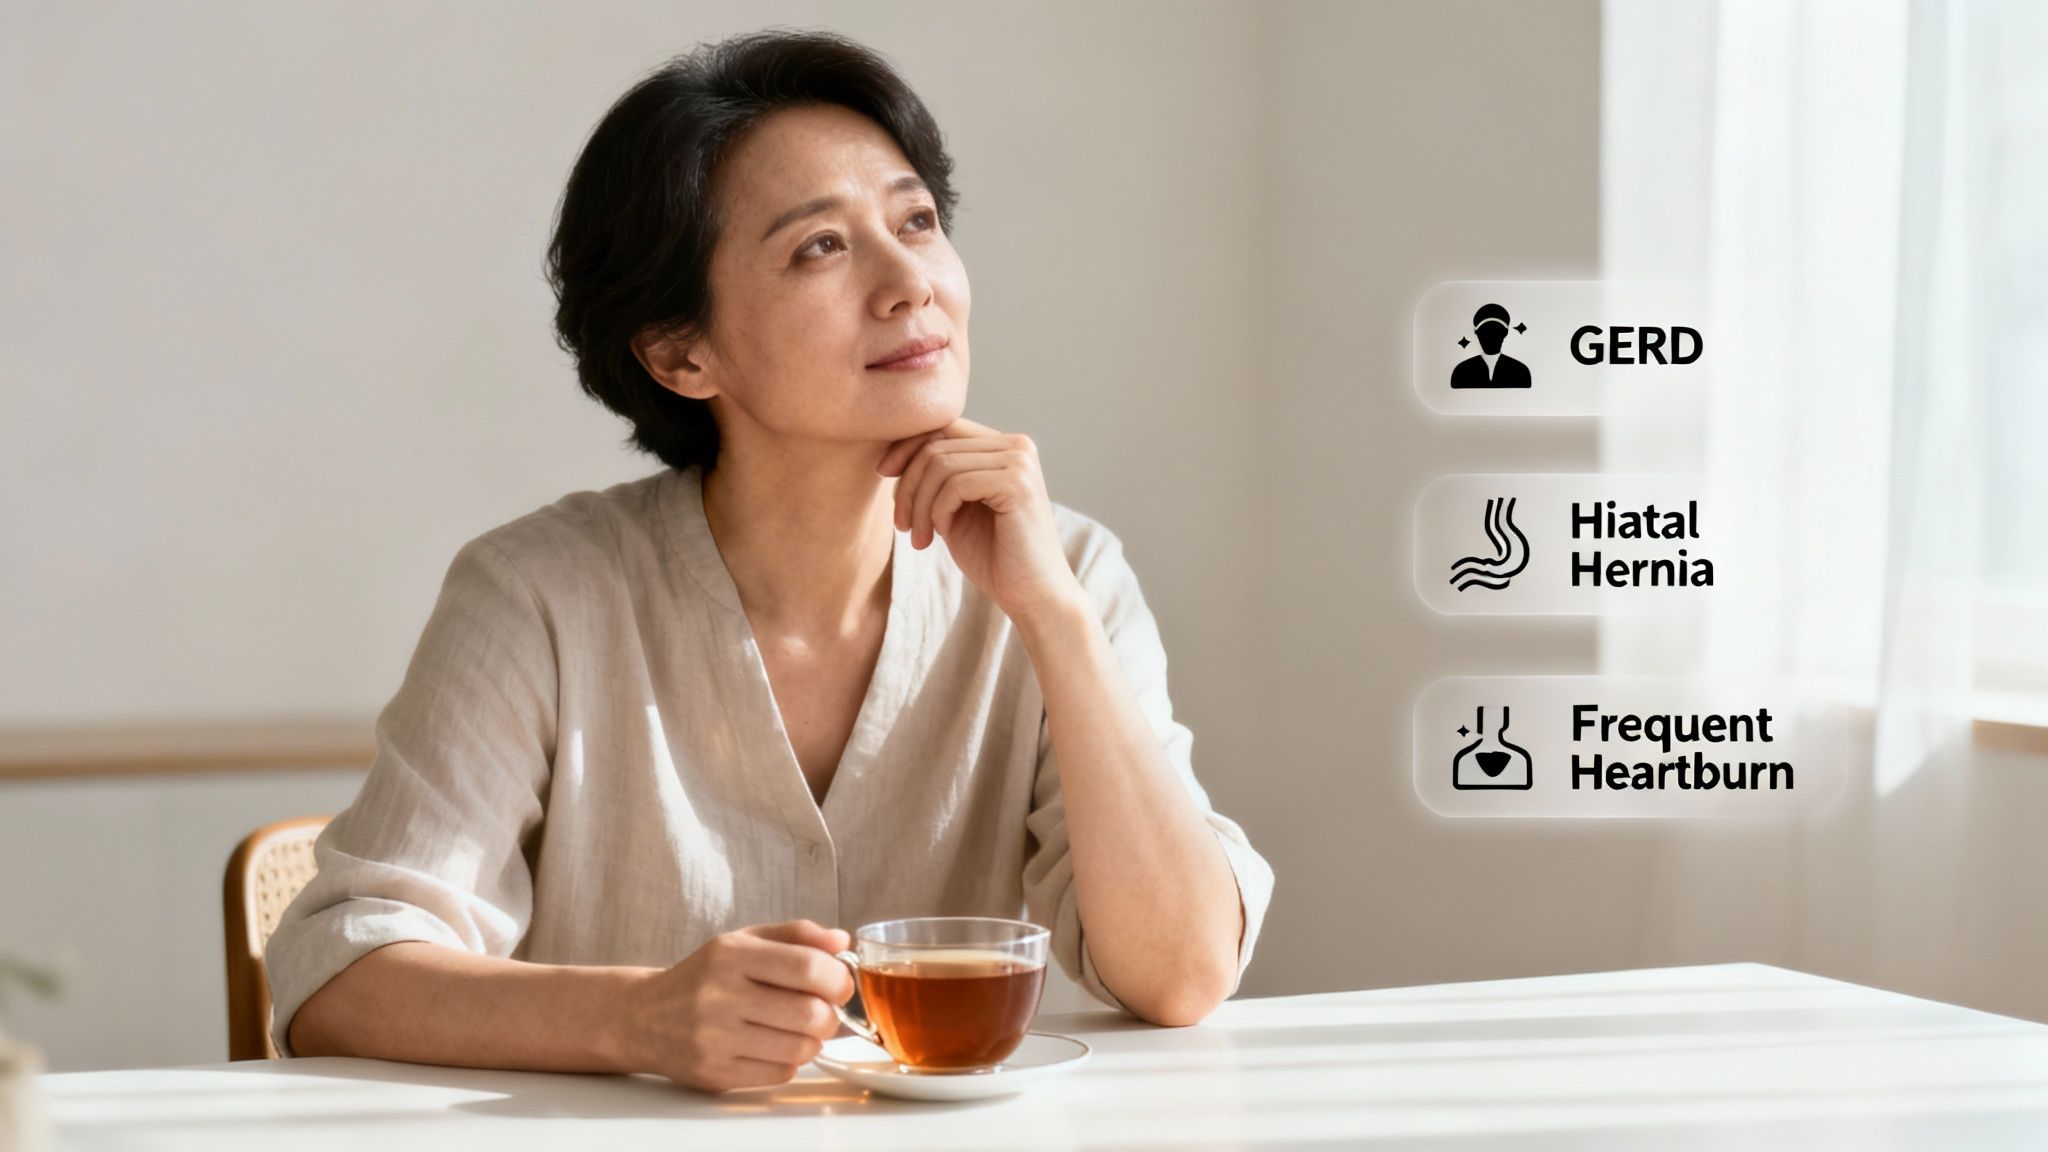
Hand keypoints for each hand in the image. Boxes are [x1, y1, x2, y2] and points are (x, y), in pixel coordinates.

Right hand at [618, 919, 852, 1092]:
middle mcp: (719, 995)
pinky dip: (789, 1062)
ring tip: (799, 1030)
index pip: (808, 967)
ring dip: (812, 1041)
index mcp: (731, 954)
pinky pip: (778, 1073)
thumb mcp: (744, 941)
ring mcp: (714, 1037)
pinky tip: (776, 1047)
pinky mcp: (713, 1072)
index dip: (838, 979)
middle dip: (830, 1015)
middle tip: (823, 1012)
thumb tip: (843, 941)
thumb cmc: (704, 976)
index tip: (838, 985)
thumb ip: (796, 936)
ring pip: (799, 1048)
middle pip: (809, 1013)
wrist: (643, 1016)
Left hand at [876, 417, 1086, 622]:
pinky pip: (955, 484)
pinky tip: (943, 534)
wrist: (1032, 596)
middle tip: (902, 525)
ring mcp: (1020, 462)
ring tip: (921, 537)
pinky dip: (938, 511)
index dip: (906, 447)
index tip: (883, 475)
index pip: (942, 426)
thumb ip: (939, 475)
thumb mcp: (956, 507)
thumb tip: (895, 448)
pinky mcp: (1017, 484)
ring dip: (919, 505)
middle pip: (937, 444)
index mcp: (1004, 446)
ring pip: (940, 464)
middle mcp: (1017, 446)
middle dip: (908, 484)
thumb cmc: (993, 556)